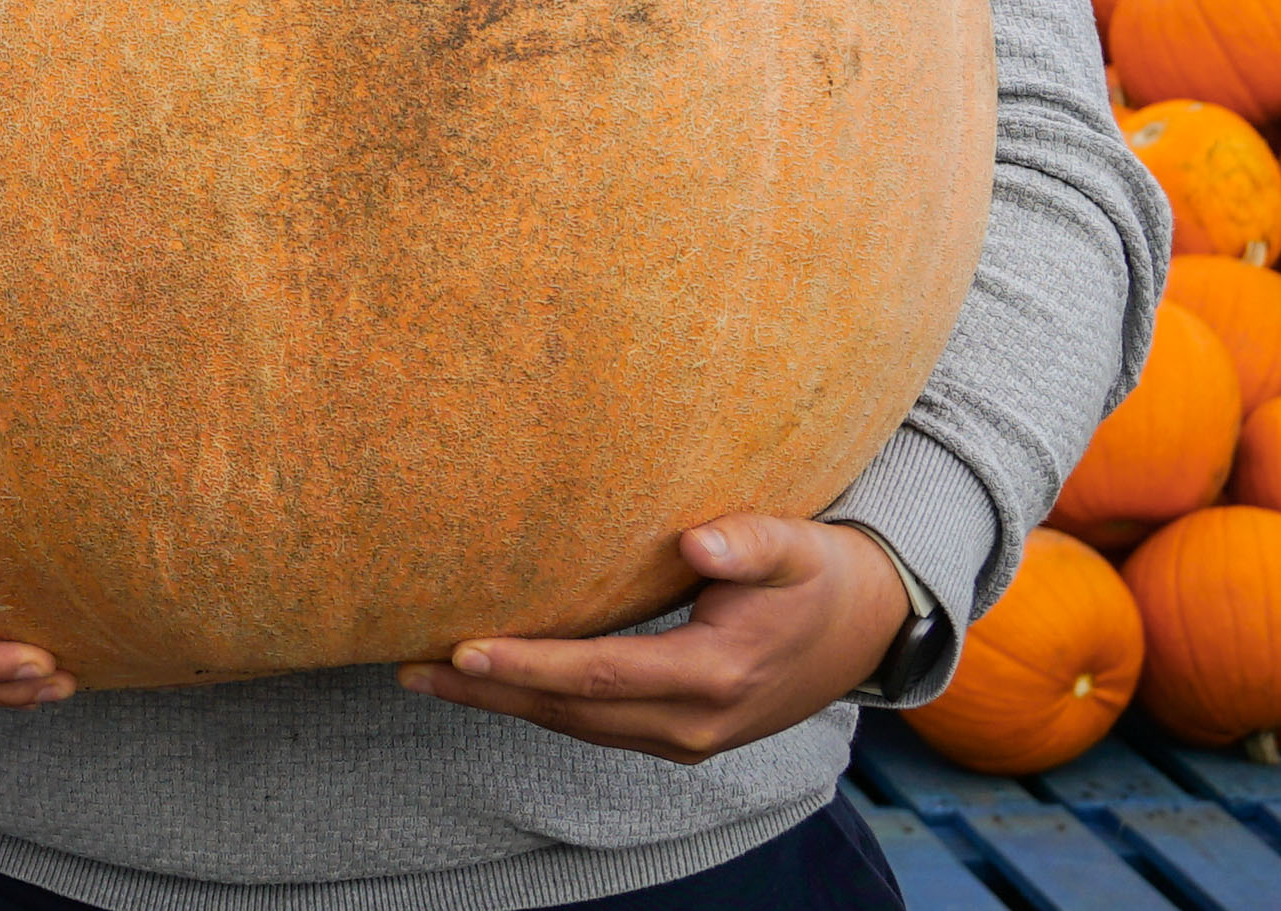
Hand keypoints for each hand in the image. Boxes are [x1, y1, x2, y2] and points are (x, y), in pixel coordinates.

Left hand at [399, 515, 909, 763]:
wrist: (868, 631)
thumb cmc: (819, 574)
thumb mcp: (796, 547)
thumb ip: (749, 542)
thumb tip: (696, 541)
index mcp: (716, 674)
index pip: (602, 675)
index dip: (531, 665)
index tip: (465, 648)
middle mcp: (696, 721)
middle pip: (573, 712)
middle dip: (490, 692)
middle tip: (412, 667)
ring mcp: (688, 737)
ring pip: (578, 725)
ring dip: (505, 703)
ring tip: (431, 674)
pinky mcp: (681, 734)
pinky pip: (597, 724)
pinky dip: (542, 705)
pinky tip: (495, 681)